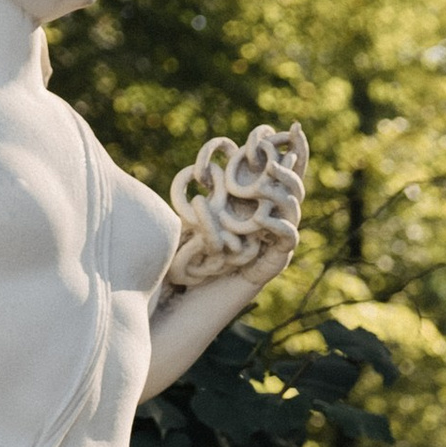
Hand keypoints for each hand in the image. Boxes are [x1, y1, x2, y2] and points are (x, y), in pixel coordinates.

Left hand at [162, 123, 307, 301]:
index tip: (288, 125)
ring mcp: (258, 251)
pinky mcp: (258, 275)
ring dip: (287, 191)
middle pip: (288, 190)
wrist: (151, 321)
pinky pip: (283, 249)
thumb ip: (194, 201)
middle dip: (293, 163)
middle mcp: (252, 229)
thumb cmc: (152, 270)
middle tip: (284, 144)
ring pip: (291, 215)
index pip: (267, 175)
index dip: (282, 151)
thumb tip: (205, 175)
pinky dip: (282, 230)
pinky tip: (266, 216)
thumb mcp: (171, 221)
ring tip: (271, 176)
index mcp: (236, 210)